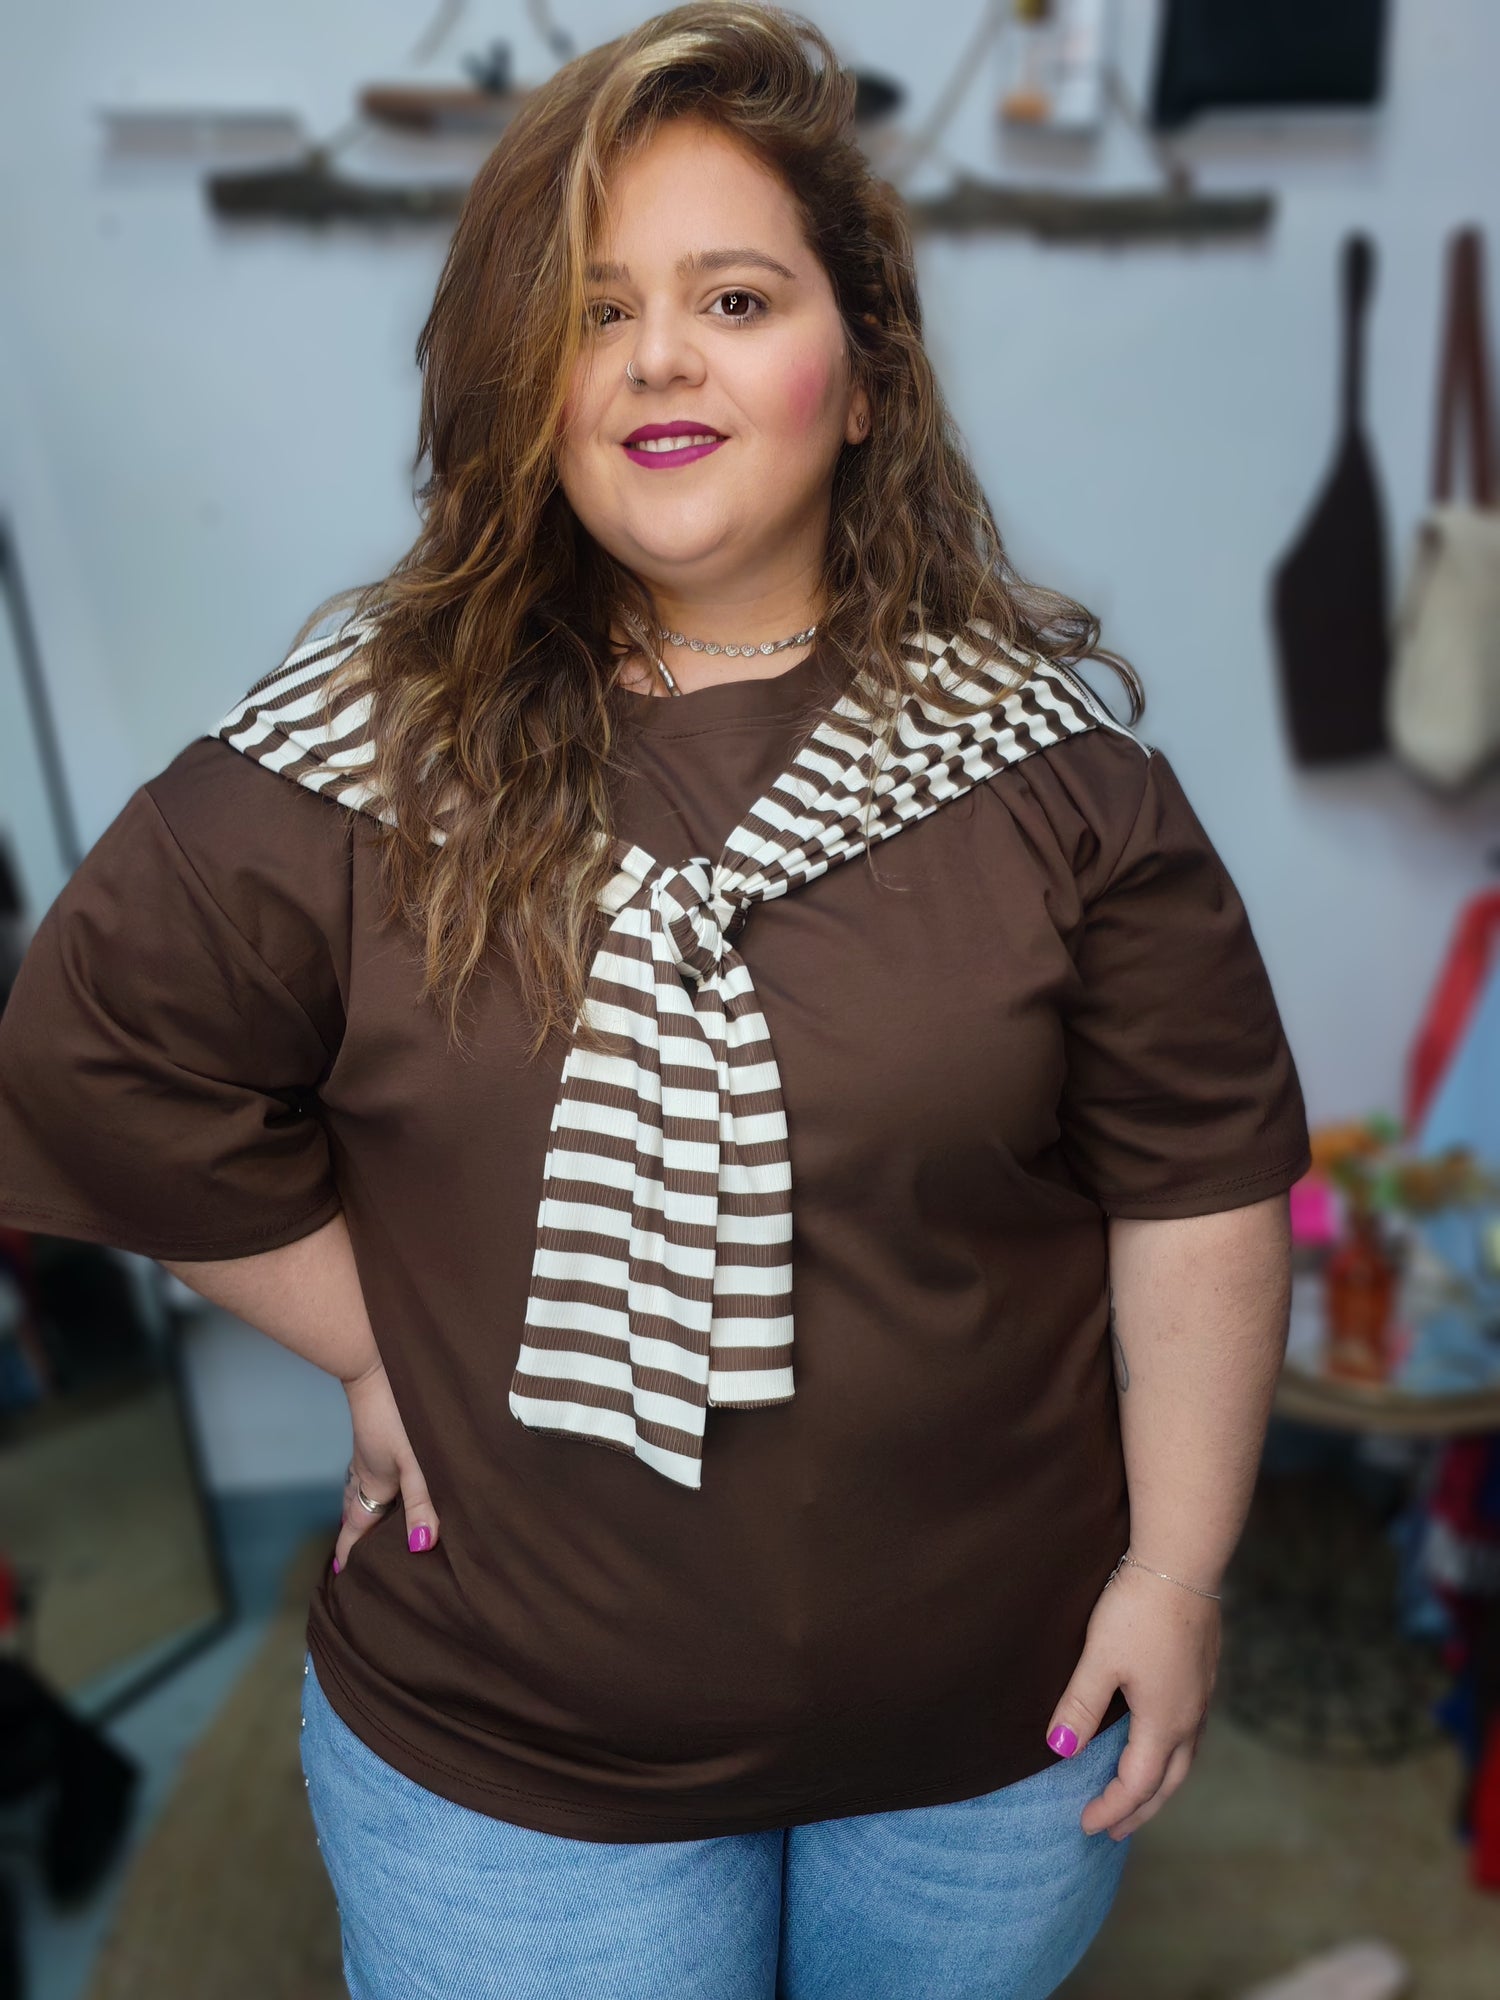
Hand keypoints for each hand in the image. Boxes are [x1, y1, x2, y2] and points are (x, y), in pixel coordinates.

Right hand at [334, 1358, 440, 1571]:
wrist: (381, 1362)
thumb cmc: (401, 1414)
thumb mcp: (417, 1462)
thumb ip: (422, 1503)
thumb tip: (420, 1547)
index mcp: (372, 1484)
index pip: (355, 1528)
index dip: (351, 1553)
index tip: (345, 1578)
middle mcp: (366, 1471)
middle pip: (358, 1511)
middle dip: (359, 1536)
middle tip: (364, 1560)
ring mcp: (370, 1450)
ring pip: (365, 1488)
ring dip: (369, 1510)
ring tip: (379, 1528)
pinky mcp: (379, 1433)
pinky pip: (373, 1469)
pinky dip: (379, 1485)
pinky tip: (395, 1480)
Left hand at [1044, 1559, 1219, 1840]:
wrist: (1183, 1560)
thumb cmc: (1138, 1608)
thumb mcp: (1100, 1658)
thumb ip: (1080, 1706)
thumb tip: (1059, 1749)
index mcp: (1164, 1721)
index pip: (1138, 1784)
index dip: (1112, 1808)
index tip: (1085, 1824)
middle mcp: (1190, 1716)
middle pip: (1168, 1781)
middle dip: (1139, 1809)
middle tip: (1112, 1830)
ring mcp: (1202, 1694)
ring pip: (1185, 1757)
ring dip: (1159, 1784)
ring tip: (1137, 1795)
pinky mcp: (1205, 1672)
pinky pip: (1191, 1732)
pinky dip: (1172, 1754)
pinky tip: (1159, 1740)